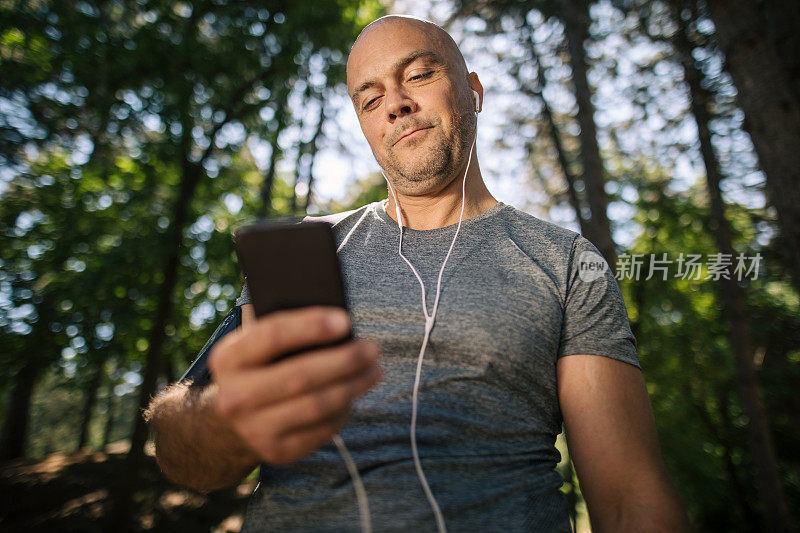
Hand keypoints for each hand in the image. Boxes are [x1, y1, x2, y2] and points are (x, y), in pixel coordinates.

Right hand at [207, 306, 381, 464]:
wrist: (231, 417)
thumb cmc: (259, 366)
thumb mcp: (256, 343)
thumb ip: (287, 330)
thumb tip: (339, 325)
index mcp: (227, 359)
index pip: (271, 336)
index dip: (311, 326)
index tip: (346, 320)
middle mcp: (234, 398)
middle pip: (300, 376)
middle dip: (344, 361)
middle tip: (372, 348)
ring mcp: (254, 430)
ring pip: (316, 405)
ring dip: (353, 386)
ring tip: (374, 369)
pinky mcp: (277, 452)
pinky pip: (322, 429)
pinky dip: (345, 409)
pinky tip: (355, 393)